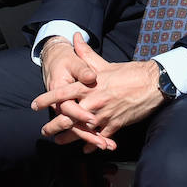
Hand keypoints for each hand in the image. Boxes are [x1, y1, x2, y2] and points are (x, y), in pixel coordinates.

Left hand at [33, 36, 163, 151]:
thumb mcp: (104, 63)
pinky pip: (100, 138)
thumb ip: (86, 53)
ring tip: (60, 141)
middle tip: (45, 131)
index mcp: (90, 86)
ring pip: (82, 131)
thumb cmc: (128, 72)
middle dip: (54, 126)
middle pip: (68, 117)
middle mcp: (95, 101)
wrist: (152, 83)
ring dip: (69, 138)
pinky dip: (92, 144)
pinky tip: (85, 148)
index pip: (63, 93)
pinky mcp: (116, 125)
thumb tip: (75, 37)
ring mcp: (105, 115)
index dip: (48, 99)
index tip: (35, 105)